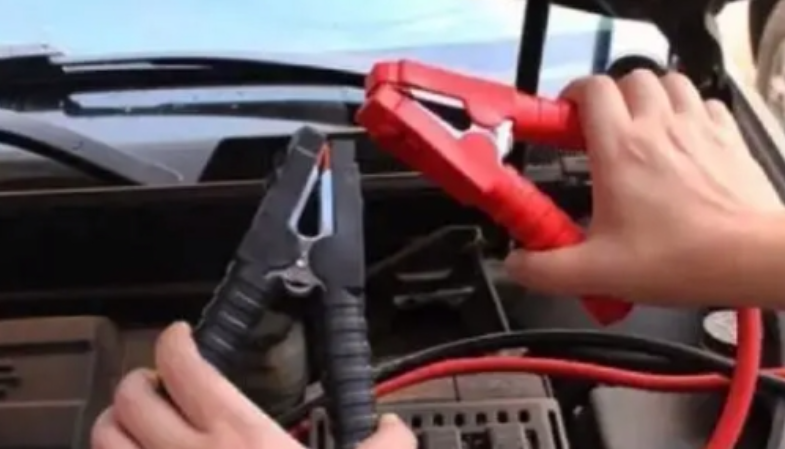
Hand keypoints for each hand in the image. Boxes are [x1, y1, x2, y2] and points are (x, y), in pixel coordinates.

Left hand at [91, 322, 415, 448]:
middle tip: (159, 384)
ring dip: (114, 425)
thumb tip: (392, 428)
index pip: (184, 365)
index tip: (181, 337)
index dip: (174, 341)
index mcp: (238, 434)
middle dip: (138, 381)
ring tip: (138, 425)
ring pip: (104, 440)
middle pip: (130, 398)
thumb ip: (387, 444)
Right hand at [506, 70, 782, 305]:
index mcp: (620, 150)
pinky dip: (689, 111)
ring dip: (648, 96)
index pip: (590, 90)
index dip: (571, 96)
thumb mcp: (597, 272)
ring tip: (638, 125)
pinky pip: (705, 103)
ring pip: (668, 82)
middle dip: (608, 97)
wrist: (753, 259)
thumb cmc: (683, 258)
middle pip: (628, 79)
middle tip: (598, 128)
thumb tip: (516, 266)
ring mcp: (697, 128)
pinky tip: (681, 137)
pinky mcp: (728, 139)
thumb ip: (545, 270)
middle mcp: (659, 128)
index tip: (561, 120)